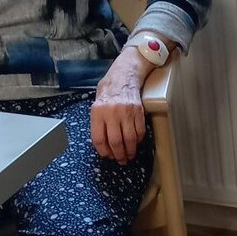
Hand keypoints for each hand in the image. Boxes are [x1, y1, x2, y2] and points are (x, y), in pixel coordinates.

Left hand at [91, 46, 150, 162]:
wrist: (124, 75)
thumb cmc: (108, 91)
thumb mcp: (96, 104)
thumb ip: (98, 122)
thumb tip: (103, 144)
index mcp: (97, 111)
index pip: (99, 138)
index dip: (103, 151)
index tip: (107, 156)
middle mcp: (111, 112)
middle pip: (115, 141)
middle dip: (118, 154)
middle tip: (120, 160)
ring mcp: (126, 112)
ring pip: (129, 139)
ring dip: (130, 150)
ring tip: (129, 155)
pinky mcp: (138, 111)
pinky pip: (139, 131)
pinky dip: (138, 140)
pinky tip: (135, 143)